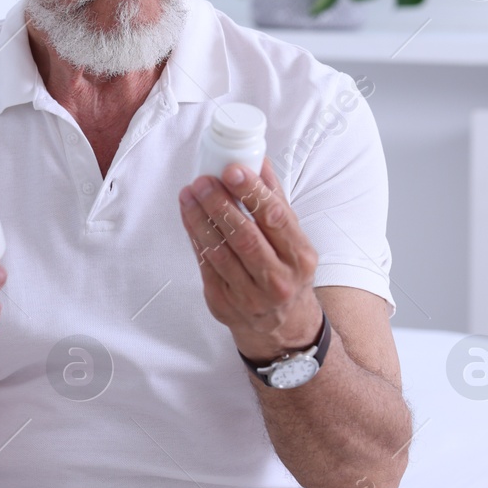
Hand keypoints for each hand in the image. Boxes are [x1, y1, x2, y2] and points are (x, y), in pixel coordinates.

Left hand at [177, 159, 321, 362]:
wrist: (282, 327)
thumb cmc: (286, 271)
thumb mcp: (292, 239)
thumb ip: (275, 200)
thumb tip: (258, 160)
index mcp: (299, 257)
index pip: (276, 219)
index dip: (252, 192)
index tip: (232, 168)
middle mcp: (278, 279)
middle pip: (244, 236)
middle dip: (220, 204)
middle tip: (202, 180)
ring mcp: (250, 296)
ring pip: (220, 252)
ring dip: (200, 219)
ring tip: (189, 194)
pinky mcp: (224, 304)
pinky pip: (205, 266)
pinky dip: (195, 238)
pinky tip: (188, 217)